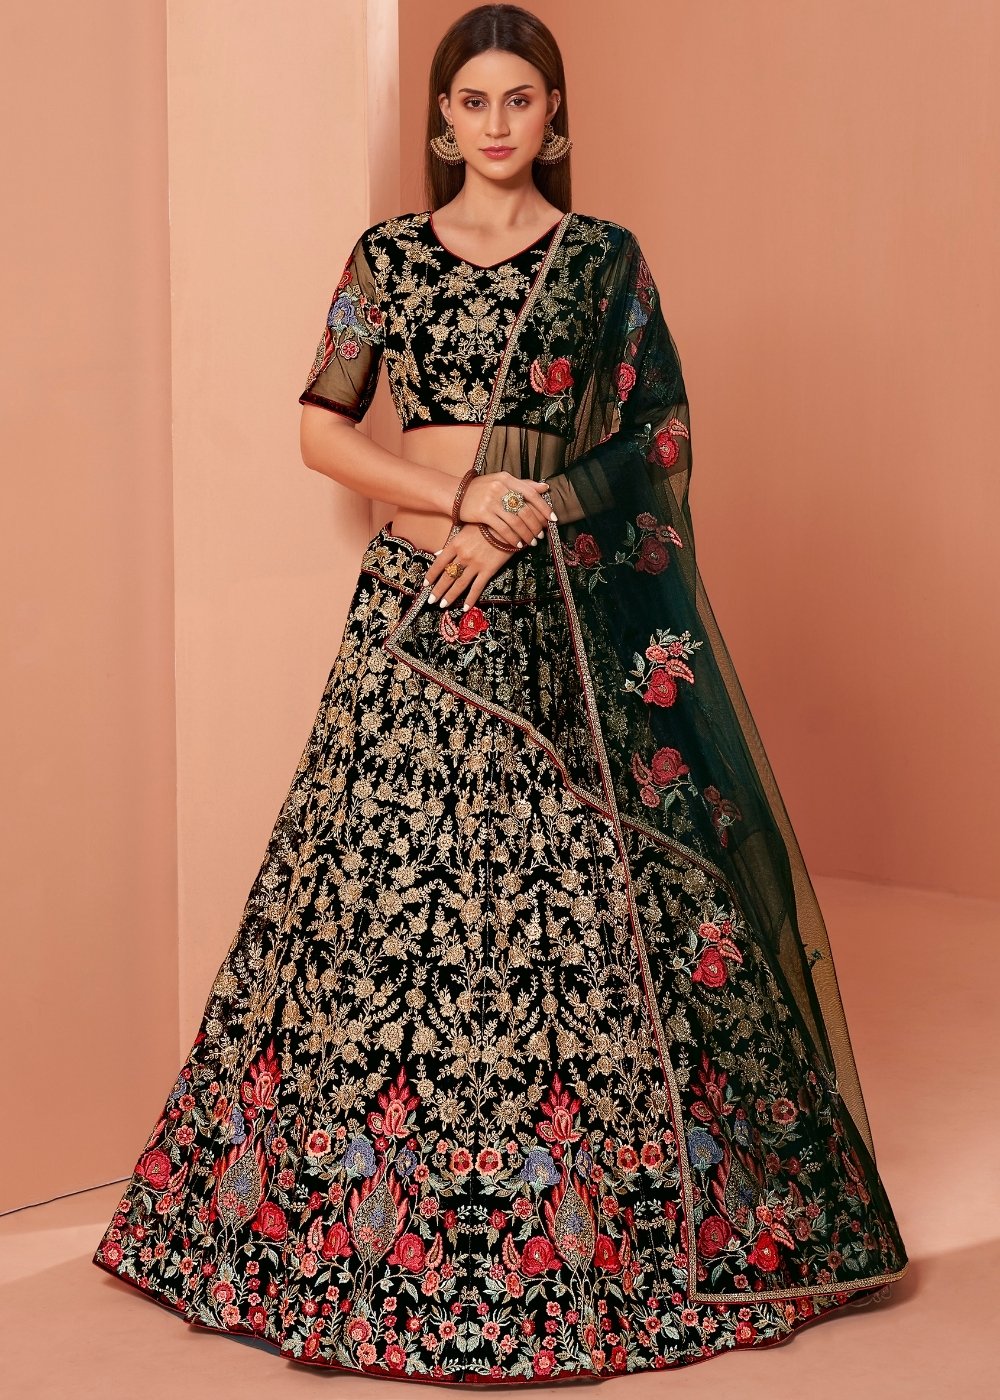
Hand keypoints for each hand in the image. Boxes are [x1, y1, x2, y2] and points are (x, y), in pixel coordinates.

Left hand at [422, 522, 547, 611]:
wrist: (507, 524)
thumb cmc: (485, 523)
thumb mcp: (465, 529)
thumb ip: (452, 543)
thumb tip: (437, 553)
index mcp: (455, 544)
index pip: (439, 563)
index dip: (431, 575)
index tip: (425, 584)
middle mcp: (463, 556)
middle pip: (447, 576)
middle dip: (438, 590)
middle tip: (431, 600)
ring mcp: (475, 564)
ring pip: (459, 584)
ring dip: (450, 596)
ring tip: (443, 605)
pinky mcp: (488, 570)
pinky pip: (477, 587)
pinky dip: (471, 599)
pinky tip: (465, 607)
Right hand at [455, 471, 556, 548]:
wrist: (456, 494)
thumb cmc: (481, 489)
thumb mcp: (501, 482)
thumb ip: (522, 485)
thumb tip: (545, 488)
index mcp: (507, 478)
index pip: (531, 493)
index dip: (544, 507)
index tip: (553, 519)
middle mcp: (500, 488)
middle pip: (525, 510)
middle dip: (536, 525)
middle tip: (541, 535)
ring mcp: (491, 501)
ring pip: (516, 522)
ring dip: (526, 534)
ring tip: (532, 542)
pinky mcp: (483, 513)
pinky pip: (503, 529)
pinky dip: (512, 538)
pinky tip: (517, 544)